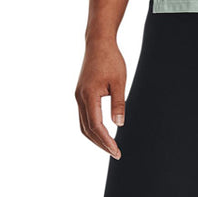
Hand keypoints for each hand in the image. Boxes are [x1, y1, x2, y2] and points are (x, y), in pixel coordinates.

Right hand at [76, 40, 126, 157]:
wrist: (98, 43)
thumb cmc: (111, 60)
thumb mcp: (119, 82)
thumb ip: (118, 103)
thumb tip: (119, 124)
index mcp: (89, 95)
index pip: (96, 126)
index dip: (106, 141)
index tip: (117, 151)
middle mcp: (80, 98)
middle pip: (87, 129)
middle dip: (101, 144)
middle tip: (115, 153)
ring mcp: (78, 96)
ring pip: (83, 124)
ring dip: (95, 138)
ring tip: (109, 147)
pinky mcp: (80, 94)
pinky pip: (84, 116)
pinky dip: (92, 128)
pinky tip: (103, 132)